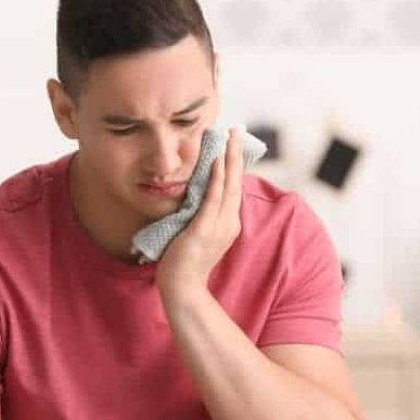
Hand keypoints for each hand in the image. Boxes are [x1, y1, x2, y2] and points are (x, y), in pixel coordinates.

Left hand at [156, 127, 243, 299]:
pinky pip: (213, 199)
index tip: (232, 144)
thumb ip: (199, 215)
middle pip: (236, 182)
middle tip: (236, 130)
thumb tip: (194, 196)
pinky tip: (217, 162)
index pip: (233, 188)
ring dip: (229, 159)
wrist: (182, 288)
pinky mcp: (204, 229)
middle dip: (236, 154)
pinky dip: (217, 179)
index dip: (233, 165)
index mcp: (228, 223)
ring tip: (230, 137)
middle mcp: (229, 222)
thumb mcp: (196, 232)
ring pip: (228, 186)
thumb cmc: (184, 262)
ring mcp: (219, 226)